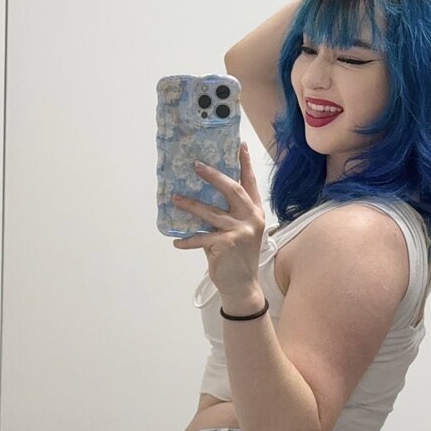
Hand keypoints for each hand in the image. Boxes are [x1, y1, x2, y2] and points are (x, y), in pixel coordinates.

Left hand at [171, 142, 265, 300]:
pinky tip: (177, 242)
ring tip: (175, 198)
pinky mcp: (227, 244)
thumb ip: (227, 216)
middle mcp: (251, 219)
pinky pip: (201, 238)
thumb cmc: (238, 257)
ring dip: (190, 204)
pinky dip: (187, 240)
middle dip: (213, 176)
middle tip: (196, 165)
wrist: (243, 285)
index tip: (240, 145)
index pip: (250, 183)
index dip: (245, 164)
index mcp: (255, 212)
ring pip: (210, 212)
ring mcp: (240, 231)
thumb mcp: (238, 232)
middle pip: (232, 189)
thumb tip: (200, 198)